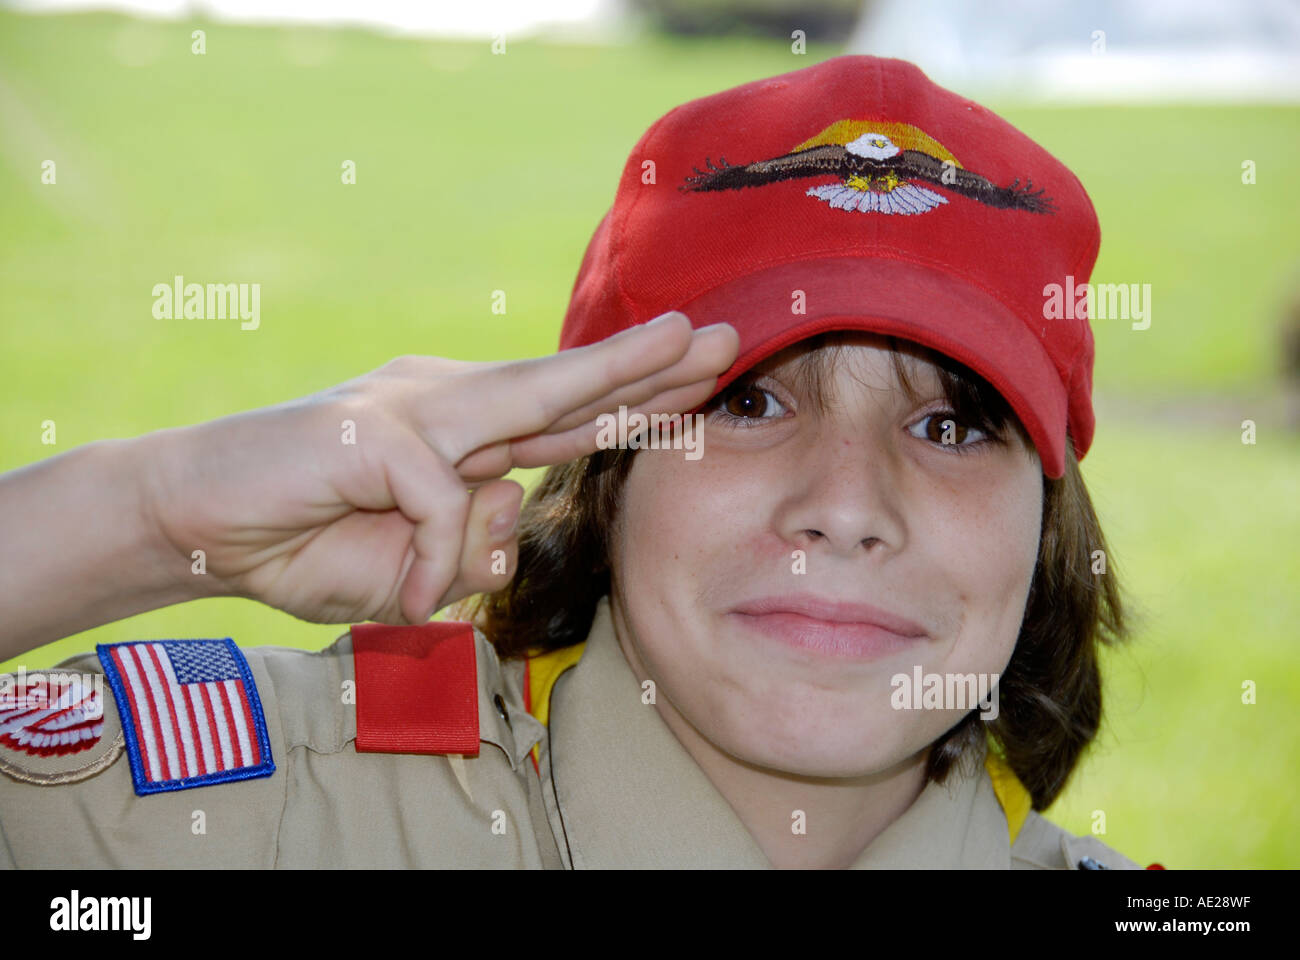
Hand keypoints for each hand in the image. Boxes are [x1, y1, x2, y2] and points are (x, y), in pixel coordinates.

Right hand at [144, 313, 737, 625]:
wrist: (195, 520)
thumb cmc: (306, 539)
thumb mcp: (409, 564)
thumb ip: (465, 545)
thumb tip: (507, 520)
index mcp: (459, 430)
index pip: (561, 416)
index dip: (632, 403)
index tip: (697, 388)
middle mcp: (443, 403)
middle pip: (562, 386)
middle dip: (648, 365)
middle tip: (720, 337)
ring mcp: (408, 410)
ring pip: (525, 395)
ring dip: (610, 372)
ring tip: (683, 345)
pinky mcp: (370, 436)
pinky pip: (439, 512)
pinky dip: (423, 567)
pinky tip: (397, 596)